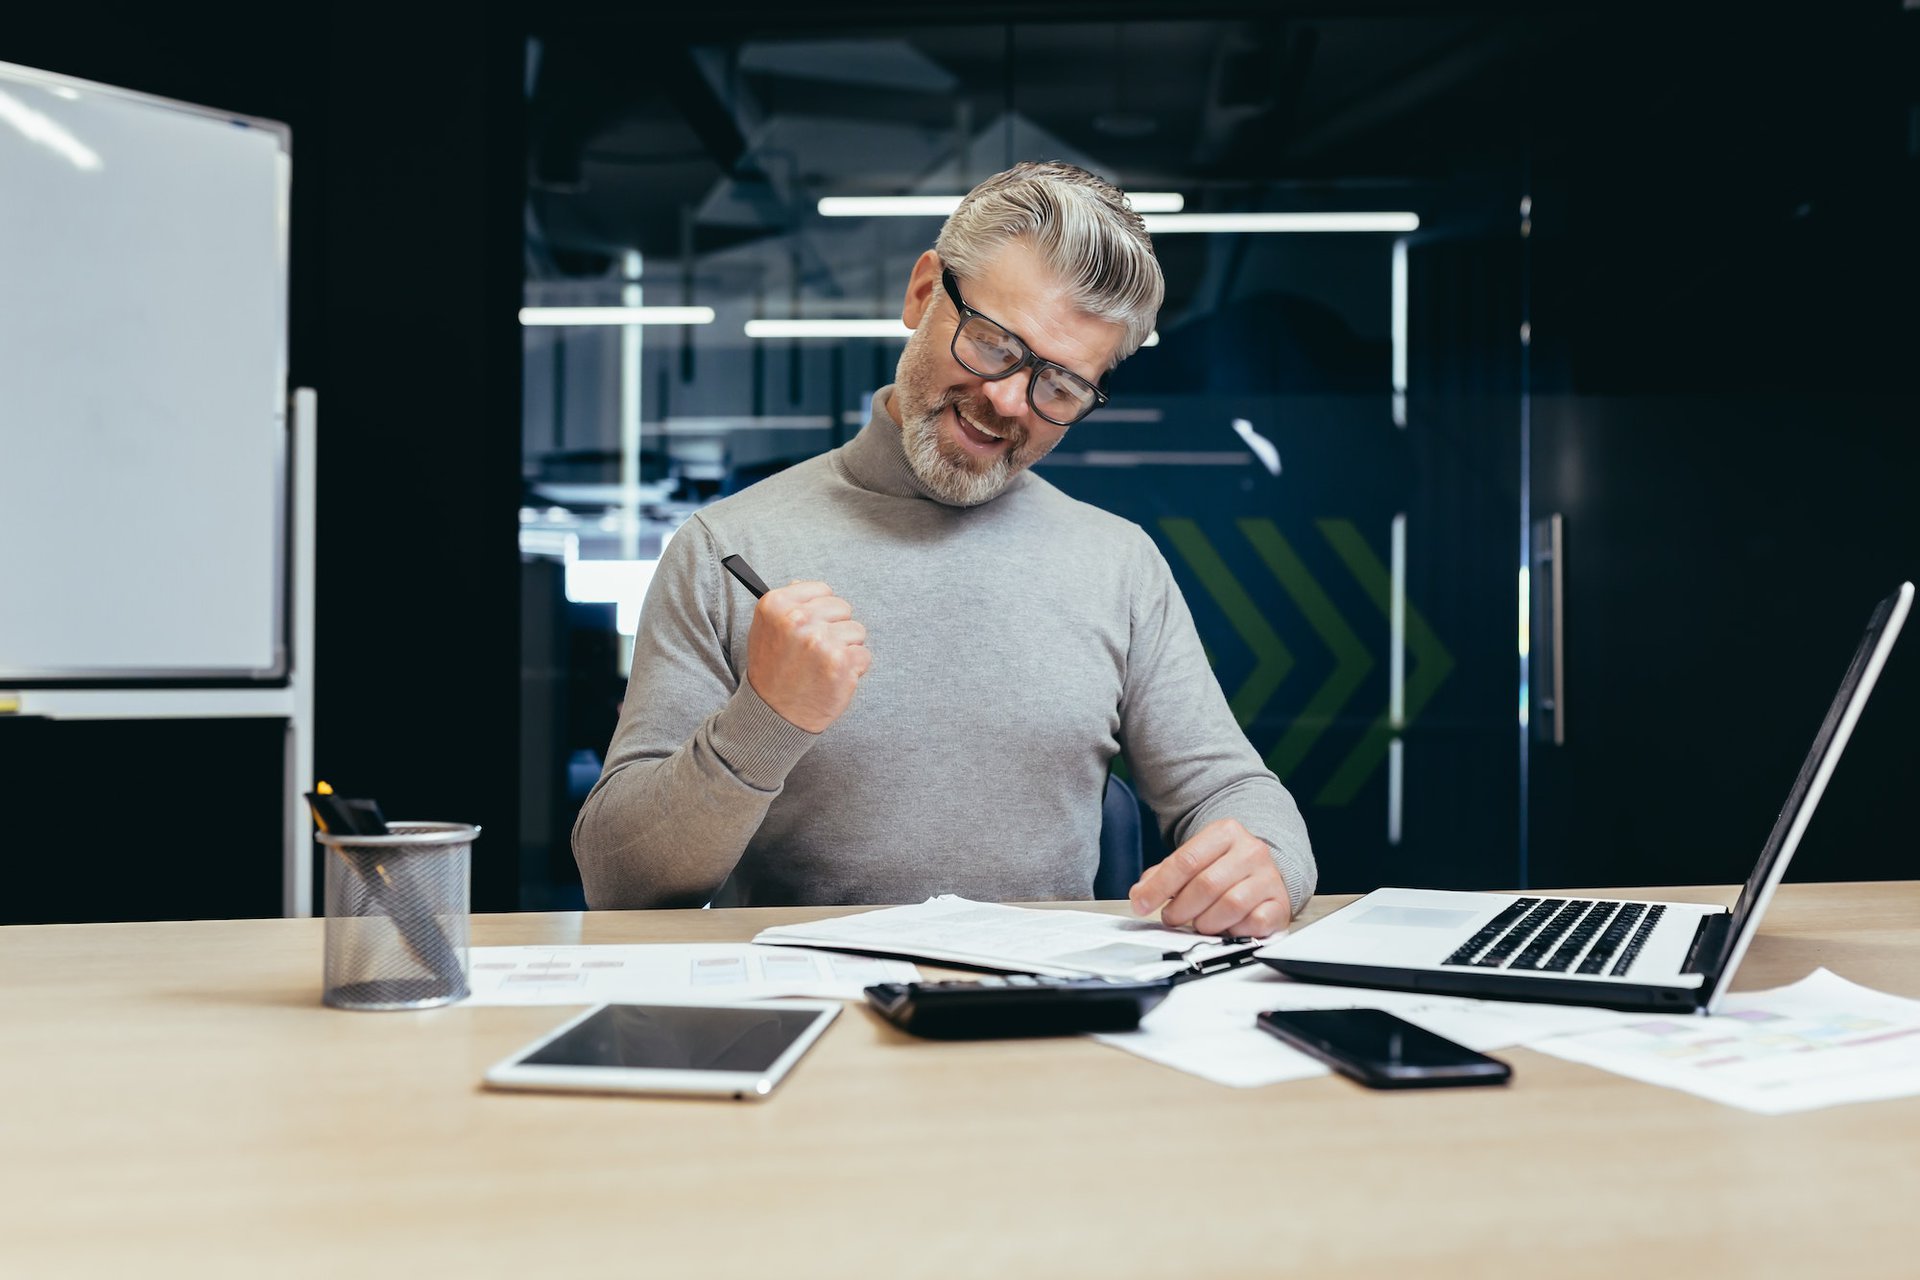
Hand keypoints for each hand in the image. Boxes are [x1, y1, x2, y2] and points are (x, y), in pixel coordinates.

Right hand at [745, 580, 870, 732]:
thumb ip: (787, 606)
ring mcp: (820, 641)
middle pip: (843, 608)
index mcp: (776, 604)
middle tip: (816, 652)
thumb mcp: (765, 629)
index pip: (823, 590)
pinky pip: (864, 655)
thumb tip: (804, 584)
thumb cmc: (773, 670)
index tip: (809, 628)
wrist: (773, 714)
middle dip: (835, 628)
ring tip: (822, 666)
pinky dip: (853, 670)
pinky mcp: (840, 663)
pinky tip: (831, 679)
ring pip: (857, 631)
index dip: (820, 612)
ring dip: (846, 649)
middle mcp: (797, 619)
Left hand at [1128, 818, 1292, 936]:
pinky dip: (1235, 930)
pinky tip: (1227, 926)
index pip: (1185, 861)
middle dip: (1181, 909)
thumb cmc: (1224, 866)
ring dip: (1206, 921)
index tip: (1141, 904)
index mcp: (1225, 833)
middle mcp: (1251, 851)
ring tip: (1199, 922)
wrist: (1264, 869)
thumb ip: (1164, 874)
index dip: (1159, 887)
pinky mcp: (1280, 903)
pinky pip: (1254, 923)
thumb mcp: (1194, 859)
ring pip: (1230, 905)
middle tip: (1171, 917)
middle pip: (1206, 885)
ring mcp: (1268, 877)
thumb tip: (1141, 894)